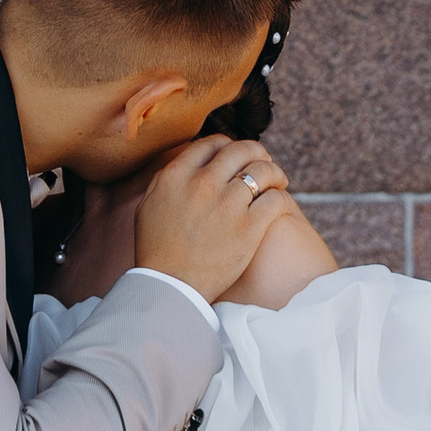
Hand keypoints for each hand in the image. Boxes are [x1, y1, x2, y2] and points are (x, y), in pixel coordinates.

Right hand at [134, 133, 287, 301]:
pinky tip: (280, 201)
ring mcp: (228, 204)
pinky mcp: (249, 227)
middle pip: (241, 150)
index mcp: (177, 175)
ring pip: (263, 170)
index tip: (235, 154)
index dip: (227, 145)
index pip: (211, 143)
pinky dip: (281, 197)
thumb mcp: (149, 205)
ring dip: (274, 172)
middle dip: (256, 152)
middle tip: (263, 161)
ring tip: (278, 180)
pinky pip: (275, 199)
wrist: (171, 287)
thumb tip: (186, 162)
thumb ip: (167, 179)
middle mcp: (203, 184)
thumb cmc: (157, 249)